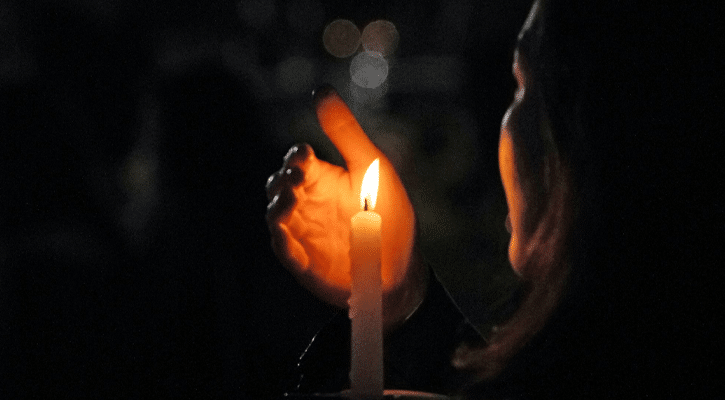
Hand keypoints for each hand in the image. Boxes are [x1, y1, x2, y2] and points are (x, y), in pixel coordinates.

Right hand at [266, 85, 426, 329]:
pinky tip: (286, 232)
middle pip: (278, 185)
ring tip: (289, 200)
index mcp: (322, 178)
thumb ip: (344, 131)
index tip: (305, 155)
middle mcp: (307, 203)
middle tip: (296, 177)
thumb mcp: (371, 166)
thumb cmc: (389, 213)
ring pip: (275, 215)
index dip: (296, 156)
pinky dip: (282, 240)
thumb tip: (320, 89)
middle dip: (283, 180)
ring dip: (278, 206)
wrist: (402, 265)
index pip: (297, 160)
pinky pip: (284, 249)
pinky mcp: (304, 261)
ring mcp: (303, 232)